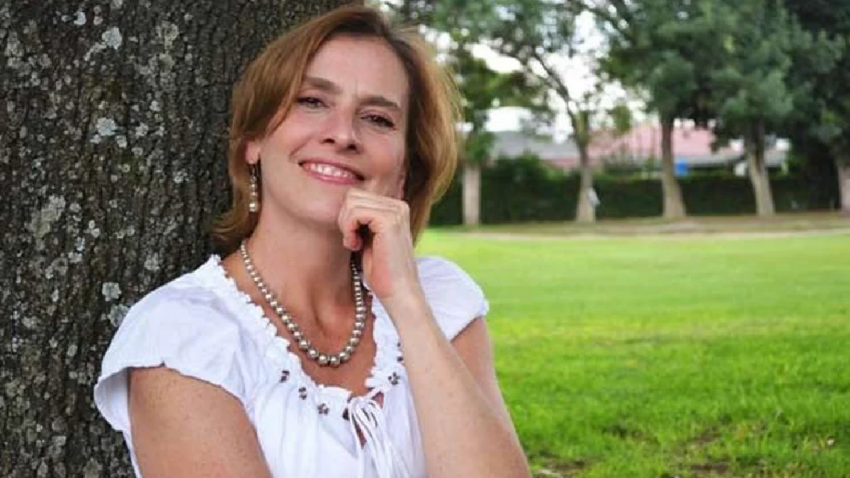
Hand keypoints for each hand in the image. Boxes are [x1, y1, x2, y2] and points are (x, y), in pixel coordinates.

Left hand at [337, 189, 421, 305]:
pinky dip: (349, 229)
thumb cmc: (381, 271)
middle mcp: (398, 205)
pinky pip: (355, 212)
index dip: (347, 217)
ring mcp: (396, 211)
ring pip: (351, 201)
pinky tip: (356, 245)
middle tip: (352, 241)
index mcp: (395, 207)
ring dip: (346, 225)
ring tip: (354, 244)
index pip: (357, 195)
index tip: (354, 238)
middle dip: (344, 219)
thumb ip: (360, 219)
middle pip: (353, 195)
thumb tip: (342, 203)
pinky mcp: (389, 220)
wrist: (398, 293)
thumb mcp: (368, 238)